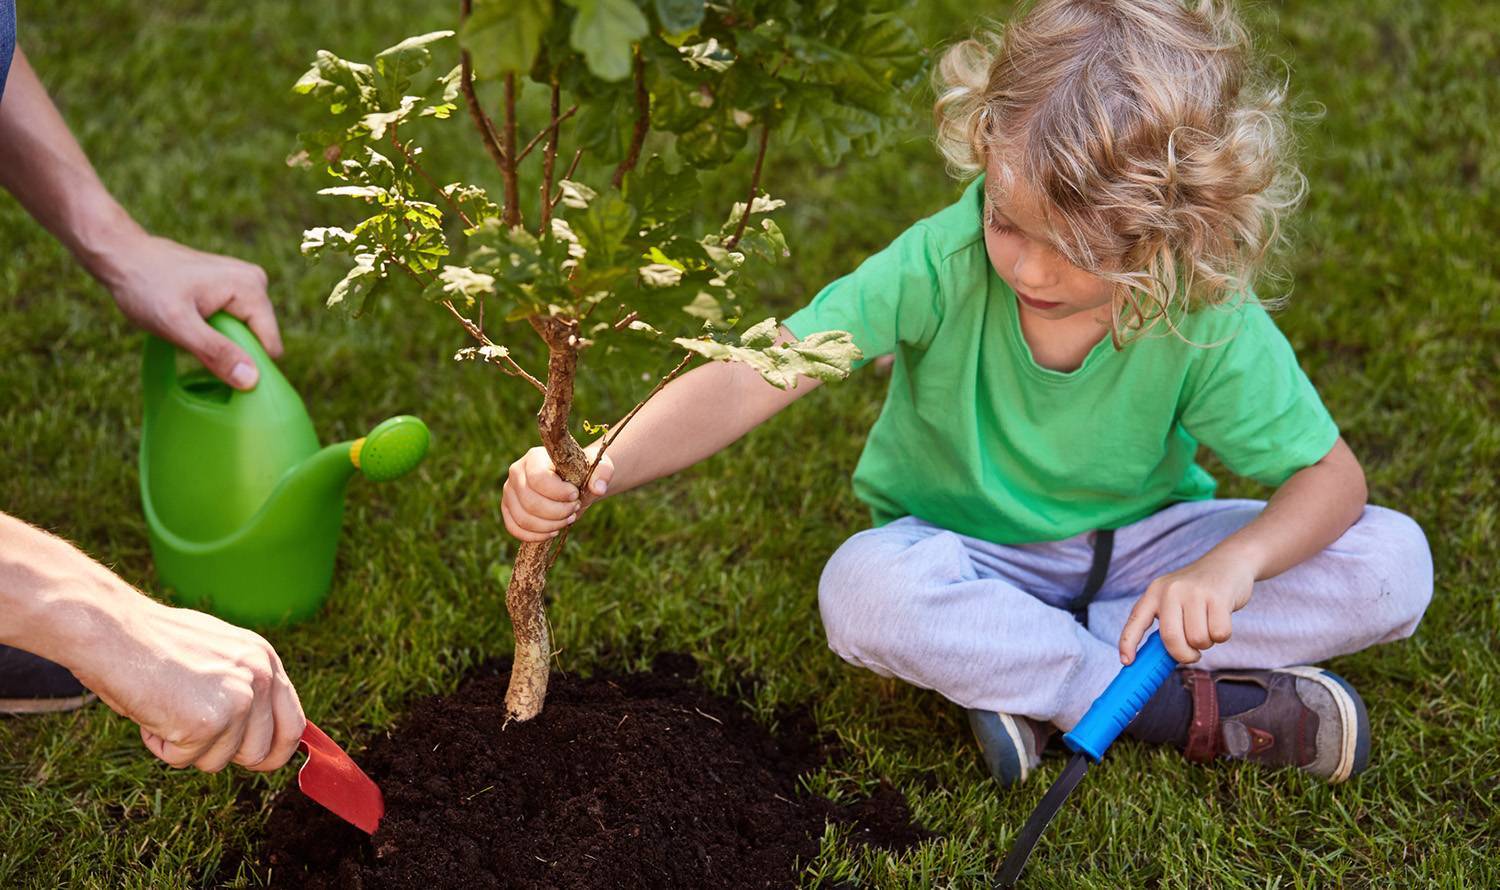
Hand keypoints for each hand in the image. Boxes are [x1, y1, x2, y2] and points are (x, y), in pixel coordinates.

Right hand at [70, 600, 304, 772]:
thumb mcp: (216, 655)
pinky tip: (150, 710)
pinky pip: (183, 759)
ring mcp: (238, 700)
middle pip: (261, 753)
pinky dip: (160, 745)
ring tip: (165, 707)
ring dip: (186, 747)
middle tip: (191, 732)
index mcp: (264, 660)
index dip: (275, 751)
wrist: (114, 631)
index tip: (258, 762)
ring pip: (218, 761)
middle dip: (225, 755)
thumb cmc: (152, 642)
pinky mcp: (209, 722)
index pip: (293, 724)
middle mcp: (260, 678)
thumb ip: (241, 686)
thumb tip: (254, 732)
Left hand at [96, 232, 282, 389]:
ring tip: (189, 328)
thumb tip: (252, 380)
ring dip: (220, 342)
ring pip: (246, 334)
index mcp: (252, 288)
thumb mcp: (177, 325)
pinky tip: (191, 321)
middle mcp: (256, 282)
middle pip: (258, 340)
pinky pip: (235, 323)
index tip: (212, 367)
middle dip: (230, 351)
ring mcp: (245, 283)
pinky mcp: (233, 287)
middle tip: (192, 342)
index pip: (269, 347)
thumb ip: (216, 352)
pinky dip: (215, 331)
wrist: (123, 255)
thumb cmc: (145, 285)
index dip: (245, 366)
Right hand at [501, 446, 614, 542]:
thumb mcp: (598, 468)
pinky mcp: (508, 509)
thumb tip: (599, 488)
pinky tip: (553, 532)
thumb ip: (602, 474)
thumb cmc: (584, 473)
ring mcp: (509, 491)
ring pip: (523, 518)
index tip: (575, 496)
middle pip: (530, 502)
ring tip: (567, 519)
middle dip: (557, 512)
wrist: (573, 483)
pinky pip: (514, 528)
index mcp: (534, 457)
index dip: (558, 493)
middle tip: (574, 510)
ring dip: (549, 525)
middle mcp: (516, 472)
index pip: (538, 478)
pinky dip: (535, 536)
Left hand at [1117, 553, 1254, 664]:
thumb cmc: (1200, 591)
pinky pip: (1219, 634)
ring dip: (1206, 643)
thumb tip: (1159, 661)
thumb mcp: (1174, 599)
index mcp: (1154, 592)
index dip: (1128, 642)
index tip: (1127, 661)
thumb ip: (1166, 623)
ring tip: (1208, 626)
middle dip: (1183, 655)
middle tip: (1193, 654)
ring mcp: (1194, 592)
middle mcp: (1171, 590)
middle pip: (1171, 638)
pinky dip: (1222, 635)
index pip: (1135, 620)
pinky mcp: (1218, 596)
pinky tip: (1221, 619)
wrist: (1229, 562)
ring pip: (1198, 640)